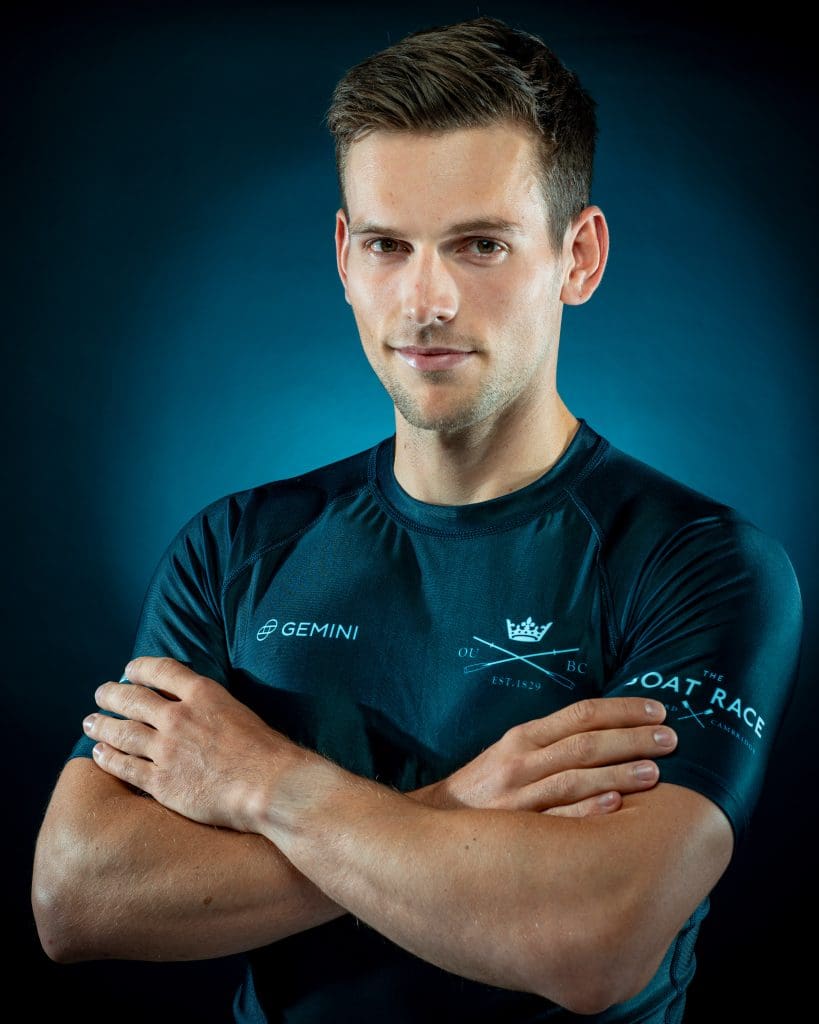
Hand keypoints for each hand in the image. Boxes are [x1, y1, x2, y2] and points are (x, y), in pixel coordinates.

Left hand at [84, 657, 304, 832]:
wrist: (269, 786)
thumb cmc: (266, 752)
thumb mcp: (239, 711)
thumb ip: (212, 707)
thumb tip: (198, 709)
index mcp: (203, 694)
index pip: (160, 670)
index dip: (139, 668)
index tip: (129, 671)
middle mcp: (179, 717)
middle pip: (132, 699)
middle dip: (111, 695)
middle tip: (101, 695)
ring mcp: (166, 750)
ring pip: (121, 732)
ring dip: (101, 726)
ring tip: (90, 723)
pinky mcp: (161, 782)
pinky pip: (125, 767)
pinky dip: (108, 759)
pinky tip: (99, 755)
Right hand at [419, 697, 676, 816]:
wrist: (435, 824)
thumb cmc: (484, 788)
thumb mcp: (511, 754)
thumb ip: (552, 743)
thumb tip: (608, 733)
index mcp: (523, 736)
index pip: (581, 714)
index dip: (622, 710)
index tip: (658, 711)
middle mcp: (522, 760)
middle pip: (586, 743)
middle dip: (631, 739)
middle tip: (671, 739)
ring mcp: (519, 795)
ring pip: (576, 778)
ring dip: (619, 774)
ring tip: (656, 772)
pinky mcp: (517, 829)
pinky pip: (557, 818)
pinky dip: (587, 811)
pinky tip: (615, 808)